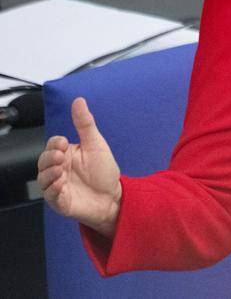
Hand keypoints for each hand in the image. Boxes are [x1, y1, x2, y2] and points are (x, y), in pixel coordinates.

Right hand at [37, 97, 121, 237]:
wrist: (114, 196)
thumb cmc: (103, 171)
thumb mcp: (95, 144)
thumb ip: (85, 123)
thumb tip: (78, 100)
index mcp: (66, 154)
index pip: (52, 145)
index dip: (55, 143)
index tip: (64, 143)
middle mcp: (59, 169)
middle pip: (43, 161)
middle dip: (49, 158)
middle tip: (61, 157)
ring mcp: (58, 186)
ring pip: (43, 179)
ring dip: (49, 173)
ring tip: (61, 171)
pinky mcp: (60, 201)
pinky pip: (50, 196)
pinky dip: (53, 190)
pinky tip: (61, 184)